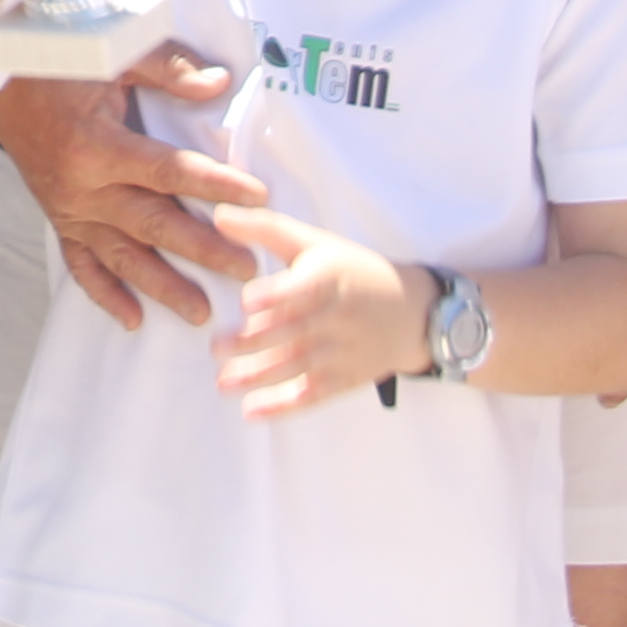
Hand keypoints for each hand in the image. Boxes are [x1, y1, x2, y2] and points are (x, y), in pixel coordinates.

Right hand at [0, 39, 268, 329]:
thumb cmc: (59, 63)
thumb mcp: (111, 53)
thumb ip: (166, 69)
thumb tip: (219, 83)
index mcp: (98, 143)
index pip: (169, 170)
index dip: (215, 184)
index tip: (258, 197)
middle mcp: (83, 186)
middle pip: (153, 223)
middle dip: (203, 249)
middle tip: (246, 269)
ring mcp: (70, 210)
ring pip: (121, 256)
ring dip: (162, 286)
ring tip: (200, 312)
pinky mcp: (59, 221)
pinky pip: (81, 266)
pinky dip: (105, 295)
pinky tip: (134, 320)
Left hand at [208, 206, 425, 417]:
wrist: (411, 312)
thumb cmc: (350, 271)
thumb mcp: (314, 243)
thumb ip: (266, 229)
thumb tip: (219, 214)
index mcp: (329, 278)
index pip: (302, 288)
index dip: (275, 296)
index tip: (246, 301)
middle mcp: (337, 316)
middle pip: (293, 331)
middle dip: (254, 342)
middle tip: (215, 348)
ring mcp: (343, 351)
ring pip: (299, 366)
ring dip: (260, 377)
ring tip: (222, 383)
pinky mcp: (346, 379)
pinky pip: (314, 395)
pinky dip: (284, 406)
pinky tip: (252, 411)